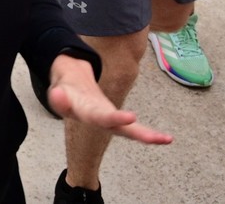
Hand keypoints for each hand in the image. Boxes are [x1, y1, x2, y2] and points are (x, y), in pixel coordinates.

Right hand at [46, 55, 172, 144]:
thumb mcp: (58, 90)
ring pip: (129, 131)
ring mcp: (110, 119)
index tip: (132, 117)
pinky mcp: (116, 118)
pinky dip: (148, 134)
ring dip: (146, 135)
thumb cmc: (66, 89)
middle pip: (119, 129)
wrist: (69, 85)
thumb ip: (59, 96)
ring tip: (165, 139)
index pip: (101, 117)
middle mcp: (101, 120)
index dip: (115, 118)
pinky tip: (167, 139)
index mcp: (87, 113)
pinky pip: (134, 128)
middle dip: (136, 133)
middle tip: (152, 138)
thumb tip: (58, 95)